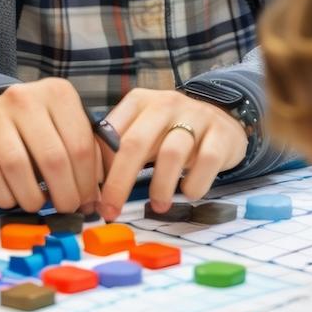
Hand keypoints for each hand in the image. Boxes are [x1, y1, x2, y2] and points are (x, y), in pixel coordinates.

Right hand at [0, 79, 101, 212]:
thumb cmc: (42, 126)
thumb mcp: (69, 126)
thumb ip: (89, 155)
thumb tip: (99, 199)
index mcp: (57, 93)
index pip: (80, 145)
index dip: (87, 182)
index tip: (88, 201)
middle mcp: (24, 98)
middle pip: (52, 159)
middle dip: (64, 194)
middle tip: (66, 208)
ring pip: (18, 167)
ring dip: (33, 198)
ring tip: (38, 204)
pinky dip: (3, 196)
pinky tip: (13, 199)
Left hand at [97, 88, 247, 220]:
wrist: (222, 119)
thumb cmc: (172, 131)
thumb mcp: (144, 130)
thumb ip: (119, 148)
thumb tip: (89, 182)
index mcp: (139, 101)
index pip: (111, 132)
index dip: (99, 166)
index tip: (93, 194)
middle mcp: (165, 104)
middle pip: (135, 143)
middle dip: (118, 182)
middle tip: (111, 211)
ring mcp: (196, 116)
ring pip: (171, 153)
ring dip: (160, 186)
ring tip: (157, 206)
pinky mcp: (221, 134)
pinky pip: (206, 161)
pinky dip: (194, 183)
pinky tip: (188, 193)